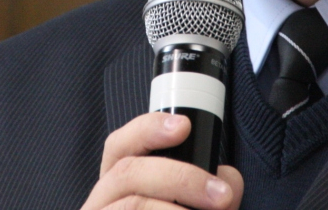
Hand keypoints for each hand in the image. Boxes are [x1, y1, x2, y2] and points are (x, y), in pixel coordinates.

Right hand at [81, 112, 242, 209]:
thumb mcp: (190, 204)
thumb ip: (211, 191)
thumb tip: (228, 182)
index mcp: (119, 183)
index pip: (121, 144)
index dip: (149, 128)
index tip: (184, 126)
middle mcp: (100, 203)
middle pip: (128, 172)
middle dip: (182, 177)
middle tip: (222, 197)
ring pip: (131, 206)